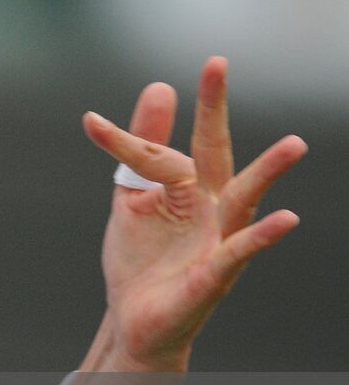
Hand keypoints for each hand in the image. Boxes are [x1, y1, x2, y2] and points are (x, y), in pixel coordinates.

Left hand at [81, 57, 306, 372]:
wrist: (134, 319)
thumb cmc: (142, 258)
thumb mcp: (135, 198)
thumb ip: (141, 150)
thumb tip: (160, 86)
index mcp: (187, 188)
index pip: (159, 152)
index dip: (127, 139)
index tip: (90, 123)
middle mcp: (209, 208)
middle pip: (214, 153)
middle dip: (213, 111)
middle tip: (215, 65)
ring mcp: (216, 240)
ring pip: (244, 200)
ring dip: (268, 172)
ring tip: (294, 144)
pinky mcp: (215, 275)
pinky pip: (241, 252)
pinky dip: (262, 237)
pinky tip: (288, 218)